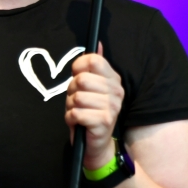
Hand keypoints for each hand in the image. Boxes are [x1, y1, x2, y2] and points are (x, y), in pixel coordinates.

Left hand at [65, 44, 124, 169]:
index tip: (77, 78)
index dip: (78, 68)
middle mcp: (116, 91)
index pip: (93, 61)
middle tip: (78, 102)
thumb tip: (97, 43)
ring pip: (76, 97)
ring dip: (70, 107)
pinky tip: (79, 122)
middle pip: (81, 80)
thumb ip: (93, 67)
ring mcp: (112, 107)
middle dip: (72, 92)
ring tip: (79, 112)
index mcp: (113, 80)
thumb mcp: (90, 87)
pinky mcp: (104, 121)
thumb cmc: (89, 112)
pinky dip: (71, 118)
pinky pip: (75, 113)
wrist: (95, 144)